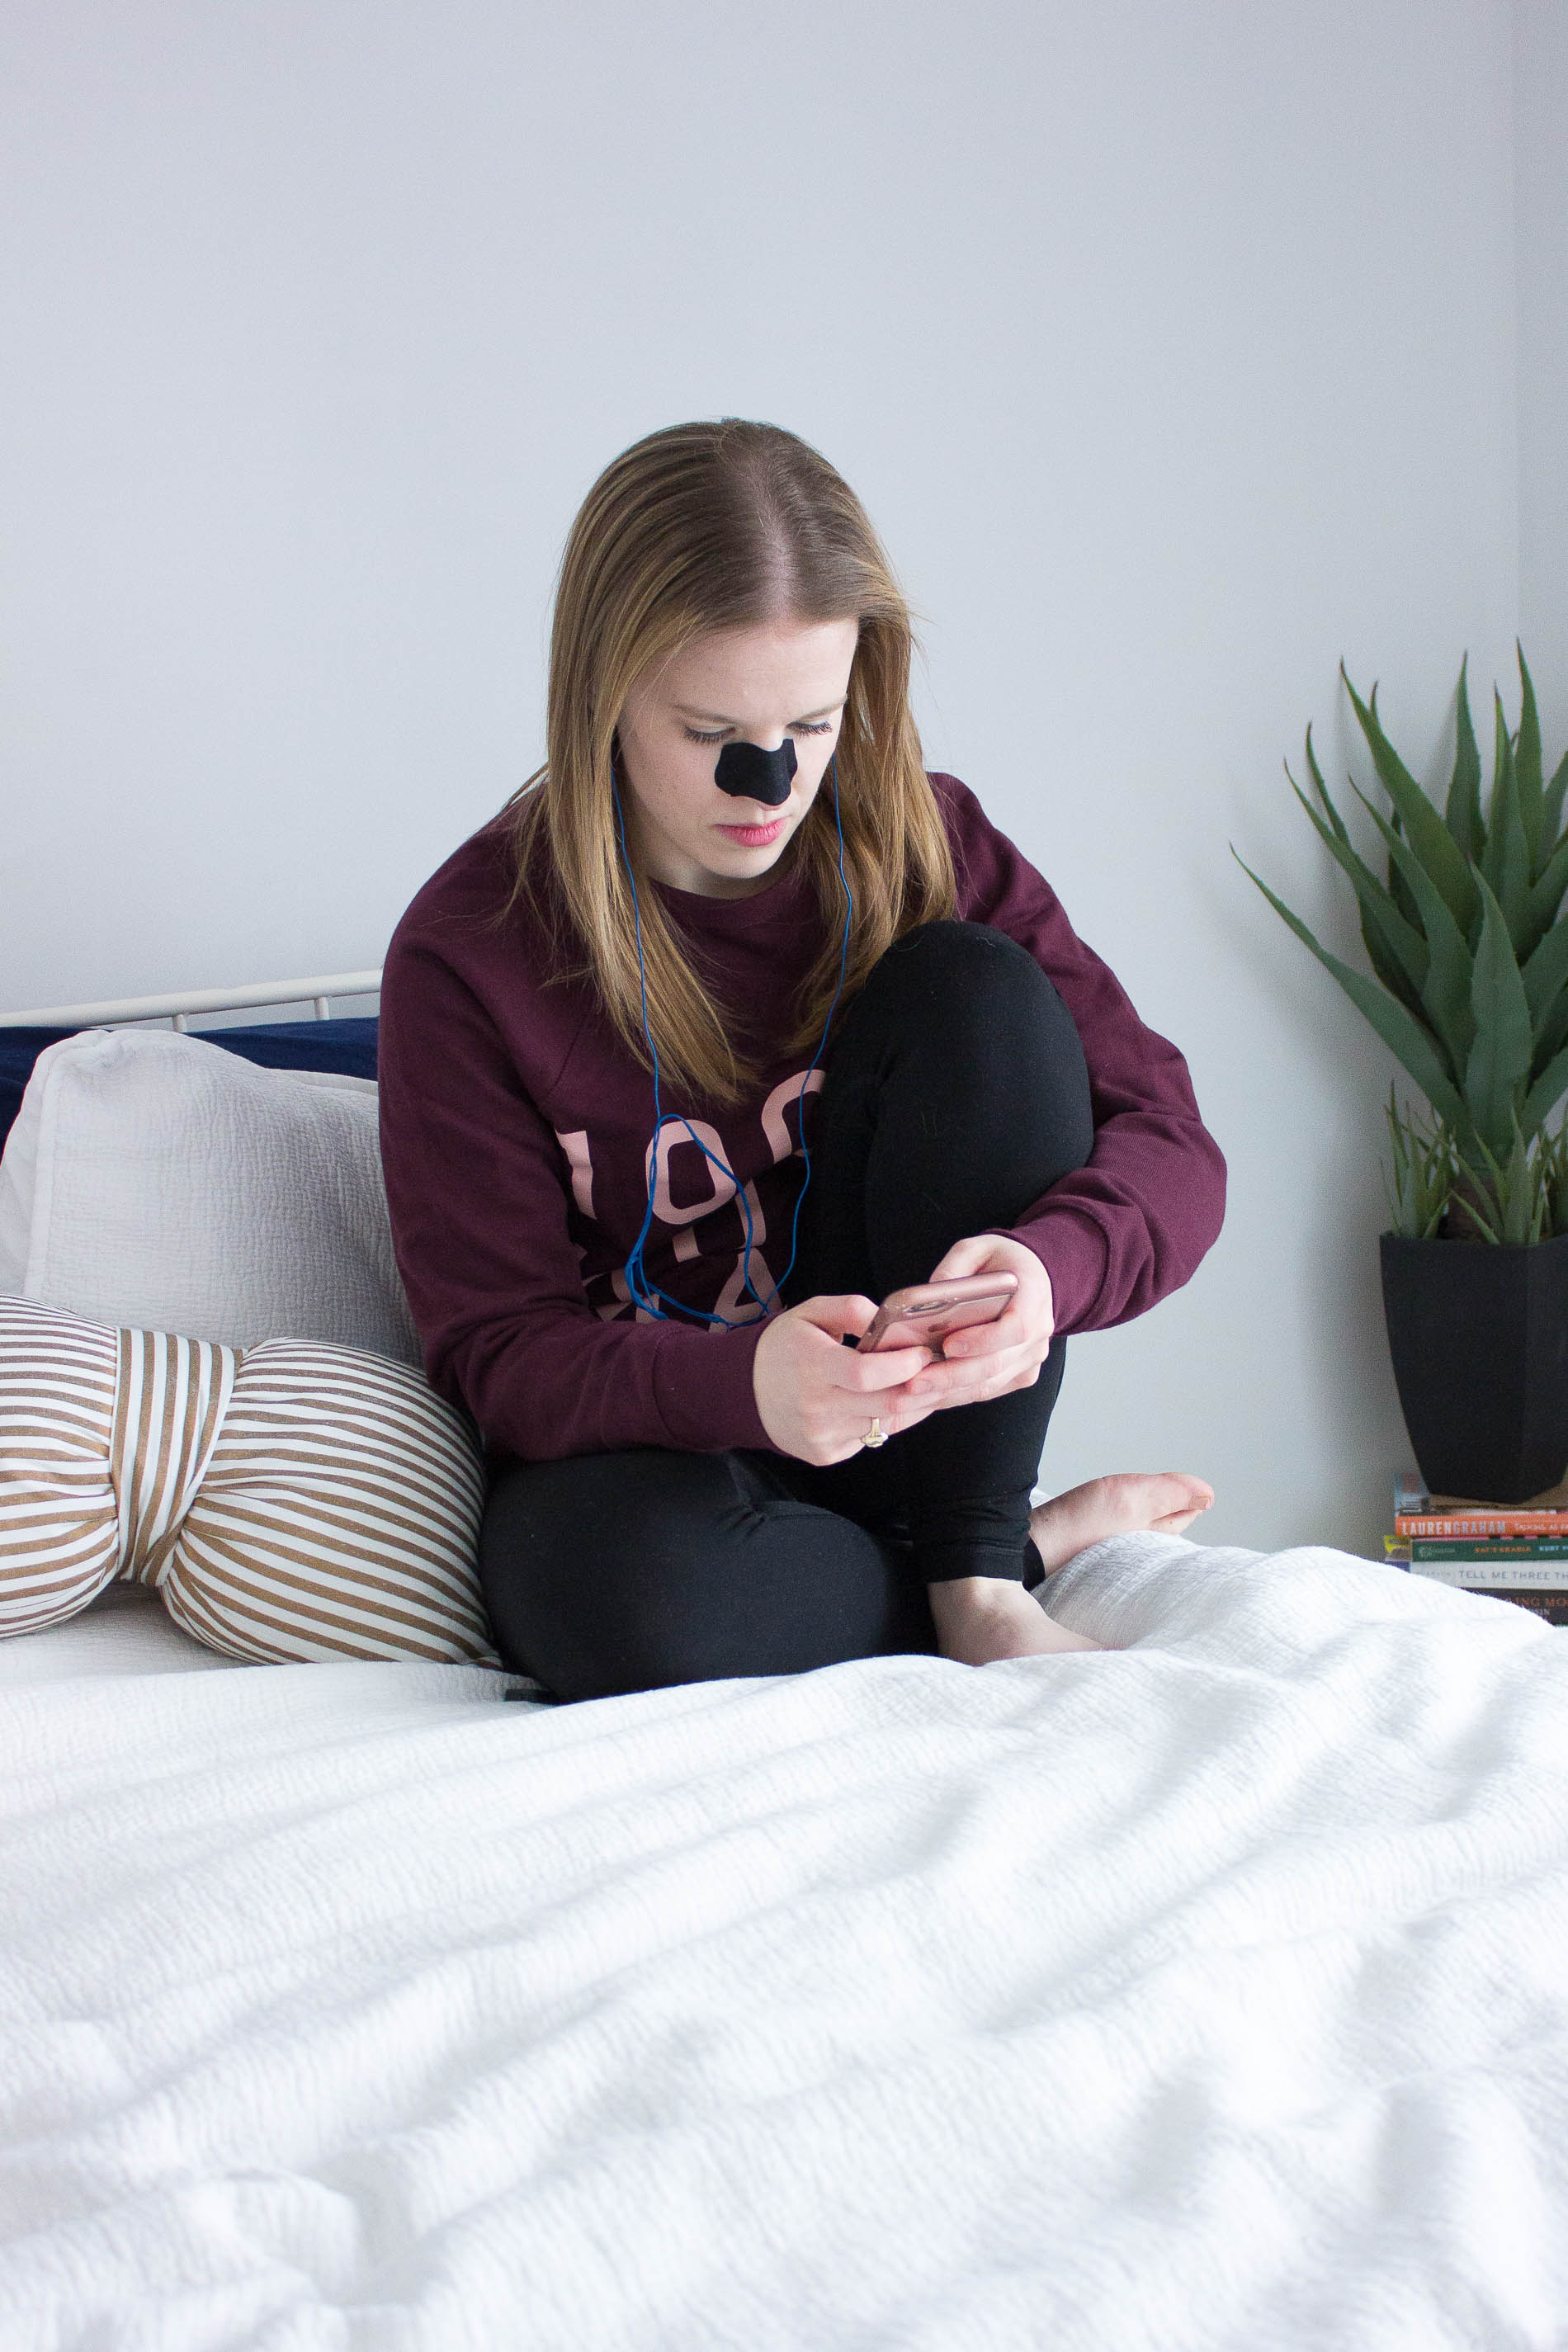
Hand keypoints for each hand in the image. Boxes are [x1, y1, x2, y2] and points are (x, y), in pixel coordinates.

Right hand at [752, 1293, 940, 1465]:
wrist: (744, 1391)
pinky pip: (871, 1438)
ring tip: (920, 1383)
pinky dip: (888, 1420)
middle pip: (886, 1404)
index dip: (903, 1365)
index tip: (923, 1353)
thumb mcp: (810, 1313)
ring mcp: (821, 1435)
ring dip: (911, 1404)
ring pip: (885, 1424)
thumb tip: (891, 1319)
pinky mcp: (826, 1453)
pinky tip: (889, 1402)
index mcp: (811, 1364)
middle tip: (936, 1369)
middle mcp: (816, 1405)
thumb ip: (851, 1309)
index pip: (866, 1374)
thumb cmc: (784, 1347)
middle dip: (922, 1387)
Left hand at [902, 1233, 1055, 1412]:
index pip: (1015, 1326)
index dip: (982, 1340)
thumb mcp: (975, 1248)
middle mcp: (1039, 1330)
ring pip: (991, 1384)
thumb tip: (926, 1299)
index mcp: (1033, 1294)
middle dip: (952, 1376)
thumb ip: (953, 1269)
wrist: (1034, 1277)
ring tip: (914, 1394)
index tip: (948, 1345)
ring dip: (950, 1392)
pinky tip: (930, 1396)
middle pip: (997, 1363)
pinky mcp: (1023, 1373)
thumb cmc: (1002, 1261)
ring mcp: (1033, 1356)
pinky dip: (959, 1395)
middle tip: (914, 1381)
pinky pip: (990, 1390)